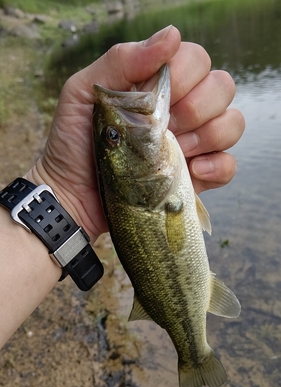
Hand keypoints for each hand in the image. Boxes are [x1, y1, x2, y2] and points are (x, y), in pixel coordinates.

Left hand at [26, 26, 244, 240]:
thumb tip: (171, 35)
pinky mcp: (196, 177)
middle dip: (196, 106)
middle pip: (222, 87)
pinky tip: (192, 171)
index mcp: (157, 86)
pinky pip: (229, 165)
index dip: (185, 74)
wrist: (72, 196)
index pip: (196, 60)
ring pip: (232, 123)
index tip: (156, 97)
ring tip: (175, 151)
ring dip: (208, 135)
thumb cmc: (73, 143)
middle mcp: (181, 110)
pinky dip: (217, 167)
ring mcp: (192, 144)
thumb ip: (122, 60)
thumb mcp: (84, 93)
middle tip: (166, 127)